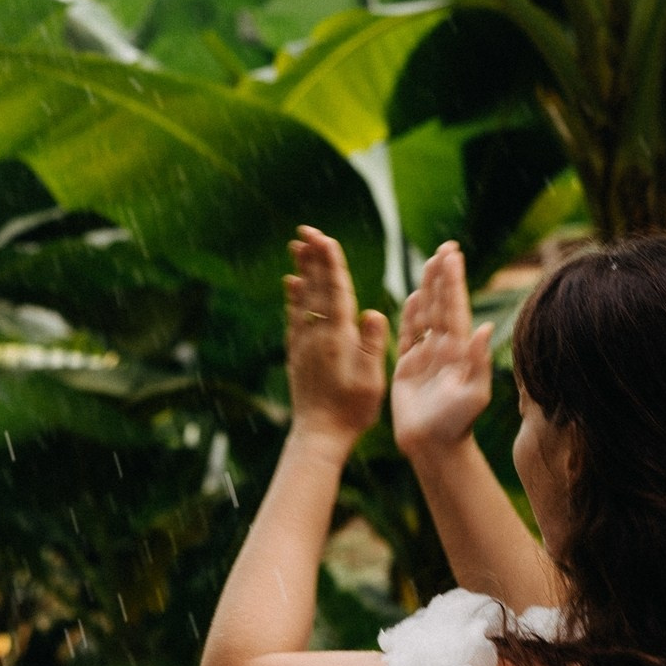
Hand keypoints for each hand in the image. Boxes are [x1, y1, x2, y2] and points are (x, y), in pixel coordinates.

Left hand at [284, 226, 388, 451]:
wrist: (319, 435)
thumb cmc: (352, 410)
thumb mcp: (371, 379)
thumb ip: (372, 344)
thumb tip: (372, 311)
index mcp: (338, 338)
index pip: (335, 291)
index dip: (330, 263)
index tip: (325, 238)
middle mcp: (317, 336)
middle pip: (315, 288)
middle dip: (313, 258)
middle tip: (306, 230)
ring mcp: (304, 344)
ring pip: (302, 299)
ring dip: (302, 271)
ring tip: (297, 247)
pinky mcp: (297, 354)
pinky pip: (294, 318)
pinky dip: (293, 297)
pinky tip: (292, 285)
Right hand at [391, 240, 493, 461]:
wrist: (434, 447)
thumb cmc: (455, 425)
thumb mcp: (473, 395)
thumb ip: (478, 362)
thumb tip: (485, 326)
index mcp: (458, 350)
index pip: (454, 308)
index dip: (452, 280)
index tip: (452, 254)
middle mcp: (444, 348)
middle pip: (442, 304)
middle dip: (443, 276)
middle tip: (445, 248)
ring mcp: (426, 356)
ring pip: (426, 315)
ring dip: (428, 289)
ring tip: (429, 263)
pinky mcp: (408, 367)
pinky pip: (408, 335)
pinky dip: (410, 315)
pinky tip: (413, 297)